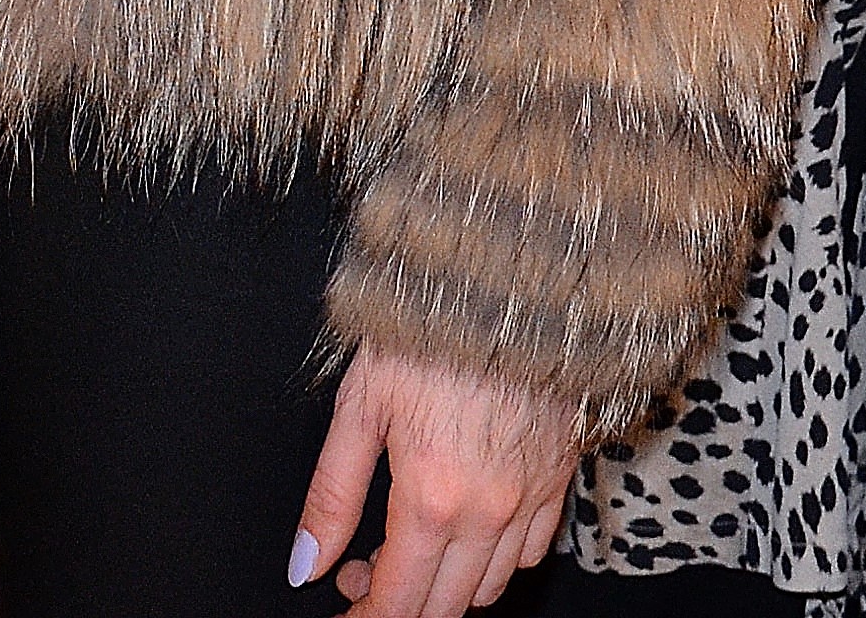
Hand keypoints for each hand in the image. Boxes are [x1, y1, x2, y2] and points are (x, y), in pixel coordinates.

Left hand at [294, 349, 579, 617]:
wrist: (510, 281)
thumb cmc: (430, 330)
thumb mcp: (359, 406)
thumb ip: (332, 495)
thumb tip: (307, 561)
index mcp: (431, 497)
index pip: (399, 602)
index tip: (345, 611)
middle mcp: (487, 511)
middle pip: (443, 606)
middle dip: (398, 603)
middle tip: (361, 570)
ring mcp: (530, 499)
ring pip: (488, 587)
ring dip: (444, 585)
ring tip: (407, 543)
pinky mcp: (558, 479)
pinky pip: (530, 552)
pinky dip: (494, 559)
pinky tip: (465, 529)